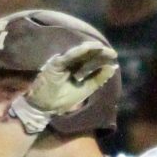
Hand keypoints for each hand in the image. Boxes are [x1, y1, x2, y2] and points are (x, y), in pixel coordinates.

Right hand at [3, 38, 117, 135]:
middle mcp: (68, 63)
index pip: (89, 60)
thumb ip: (97, 79)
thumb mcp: (84, 89)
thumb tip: (112, 68)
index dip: (101, 57)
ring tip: (101, 48)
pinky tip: (89, 48)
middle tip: (112, 53)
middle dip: (99, 53)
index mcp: (74, 68)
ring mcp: (60, 62)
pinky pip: (67, 56)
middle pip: (85, 55)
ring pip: (77, 53)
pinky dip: (78, 52)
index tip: (114, 57)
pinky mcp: (54, 64)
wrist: (42, 108)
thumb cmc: (60, 100)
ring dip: (90, 49)